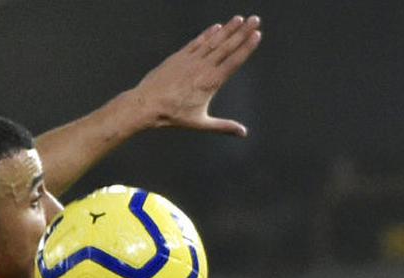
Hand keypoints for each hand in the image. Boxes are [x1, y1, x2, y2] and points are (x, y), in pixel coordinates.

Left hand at [131, 15, 262, 135]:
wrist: (147, 104)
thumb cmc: (172, 115)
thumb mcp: (200, 122)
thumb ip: (223, 126)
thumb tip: (243, 133)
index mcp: (212, 82)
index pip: (234, 61)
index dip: (247, 47)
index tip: (257, 35)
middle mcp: (203, 67)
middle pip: (227, 46)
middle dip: (243, 32)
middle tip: (255, 19)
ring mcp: (191, 60)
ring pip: (213, 41)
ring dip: (228, 29)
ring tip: (240, 19)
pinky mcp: (179, 57)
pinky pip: (197, 42)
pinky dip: (207, 34)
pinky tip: (216, 27)